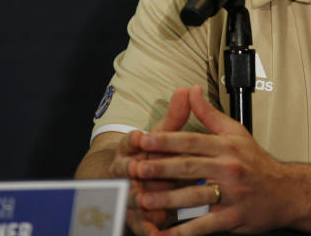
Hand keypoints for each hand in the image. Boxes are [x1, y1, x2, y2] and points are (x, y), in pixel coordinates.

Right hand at [109, 88, 192, 234]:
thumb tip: (187, 88)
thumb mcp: (167, 136)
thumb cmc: (159, 156)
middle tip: (138, 169)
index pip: (128, 141)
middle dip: (130, 169)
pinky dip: (146, 228)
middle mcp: (125, 172)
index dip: (133, 139)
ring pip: (129, 196)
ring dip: (136, 199)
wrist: (144, 184)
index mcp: (132, 150)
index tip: (140, 135)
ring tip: (146, 202)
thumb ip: (177, 116)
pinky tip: (156, 233)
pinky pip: (138, 224)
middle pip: (123, 170)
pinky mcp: (134, 217)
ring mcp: (128, 195)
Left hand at [130, 86, 296, 234]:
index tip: (143, 140)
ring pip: (195, 196)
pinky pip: (205, 225)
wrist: (287, 192)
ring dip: (167, 200)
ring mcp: (232, 194)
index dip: (166, 140)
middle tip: (136, 169)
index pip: (192, 140)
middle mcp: (229, 168)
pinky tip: (165, 234)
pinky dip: (184, 232)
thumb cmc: (257, 163)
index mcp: (227, 147)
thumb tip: (191, 91)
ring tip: (143, 199)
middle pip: (189, 167)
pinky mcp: (233, 217)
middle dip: (160, 168)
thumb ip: (209, 114)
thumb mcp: (236, 133)